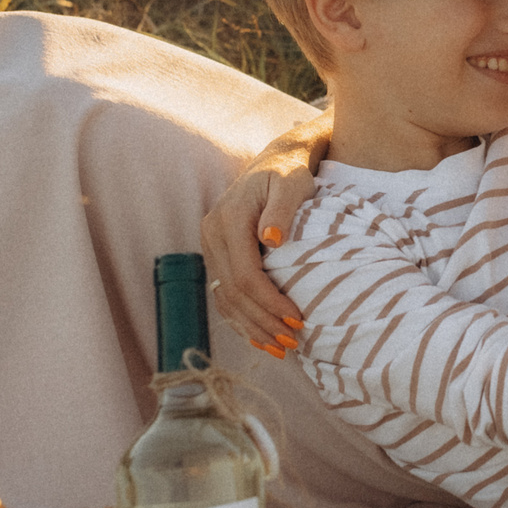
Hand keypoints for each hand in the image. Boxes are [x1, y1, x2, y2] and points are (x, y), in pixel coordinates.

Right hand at [199, 115, 329, 352]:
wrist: (276, 159)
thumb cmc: (290, 171)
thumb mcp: (292, 183)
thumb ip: (282, 210)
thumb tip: (271, 240)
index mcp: (228, 219)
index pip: (245, 274)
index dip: (269, 302)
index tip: (296, 320)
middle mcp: (212, 234)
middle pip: (233, 292)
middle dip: (262, 321)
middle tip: (292, 343)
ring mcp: (211, 246)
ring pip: (225, 298)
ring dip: (252, 327)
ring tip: (281, 348)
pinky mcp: (217, 255)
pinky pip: (224, 294)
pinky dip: (242, 319)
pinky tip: (261, 336)